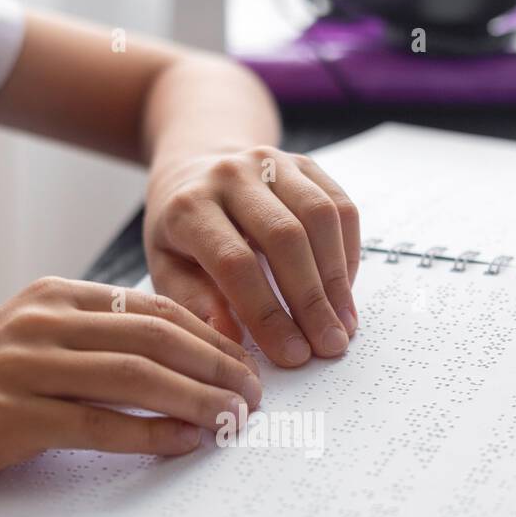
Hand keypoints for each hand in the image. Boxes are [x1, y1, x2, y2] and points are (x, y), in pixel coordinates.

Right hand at [0, 277, 260, 516]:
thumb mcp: (35, 344)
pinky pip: (99, 424)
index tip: (247, 364)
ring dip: (197, 399)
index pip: (154, 309)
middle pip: (155, 338)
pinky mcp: (12, 415)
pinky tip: (186, 441)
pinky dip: (151, 433)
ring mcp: (24, 365)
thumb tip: (182, 360)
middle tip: (256, 394)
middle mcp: (42, 321)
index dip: (211, 337)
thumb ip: (97, 342)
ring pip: (135, 377)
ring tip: (235, 419)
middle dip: (217, 366)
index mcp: (55, 295)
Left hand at [144, 146, 360, 365]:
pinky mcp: (303, 163)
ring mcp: (271, 163)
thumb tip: (230, 339)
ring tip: (343, 324)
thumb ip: (194, 303)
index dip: (267, 313)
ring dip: (336, 278)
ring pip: (320, 217)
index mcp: (189, 207)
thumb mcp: (167, 270)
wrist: (193, 169)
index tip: (292, 354)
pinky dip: (348, 252)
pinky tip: (343, 291)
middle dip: (311, 300)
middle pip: (284, 238)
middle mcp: (230, 175)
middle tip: (328, 345)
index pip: (235, 263)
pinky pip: (340, 206)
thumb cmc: (181, 233)